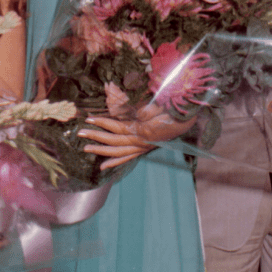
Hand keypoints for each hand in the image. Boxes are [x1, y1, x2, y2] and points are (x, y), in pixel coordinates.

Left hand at [78, 103, 195, 169]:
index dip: (103, 123)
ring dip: (102, 151)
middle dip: (96, 137)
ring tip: (86, 149)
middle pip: (115, 141)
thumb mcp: (163, 106)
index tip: (88, 118)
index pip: (119, 127)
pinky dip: (116, 161)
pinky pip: (128, 157)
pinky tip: (104, 166)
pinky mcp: (147, 147)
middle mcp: (143, 141)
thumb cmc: (178, 109)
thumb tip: (134, 115)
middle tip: (80, 133)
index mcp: (145, 130)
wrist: (191, 116)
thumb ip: (147, 111)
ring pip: (119, 152)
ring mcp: (145, 146)